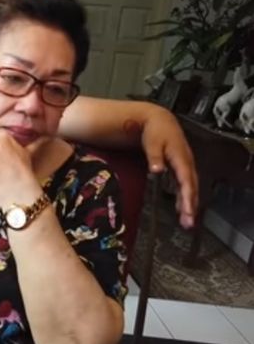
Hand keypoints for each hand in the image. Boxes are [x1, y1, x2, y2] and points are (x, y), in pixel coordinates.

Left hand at [140, 108, 198, 227]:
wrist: (159, 120)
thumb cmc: (155, 132)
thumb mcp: (153, 143)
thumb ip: (155, 157)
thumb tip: (157, 171)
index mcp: (181, 158)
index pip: (186, 180)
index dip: (188, 196)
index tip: (188, 211)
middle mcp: (186, 163)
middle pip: (191, 187)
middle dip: (191, 205)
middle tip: (189, 223)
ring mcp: (184, 165)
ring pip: (189, 188)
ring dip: (189, 204)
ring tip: (187, 222)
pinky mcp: (180, 167)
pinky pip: (185, 185)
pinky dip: (185, 197)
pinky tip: (182, 208)